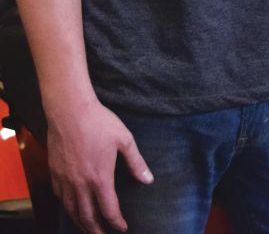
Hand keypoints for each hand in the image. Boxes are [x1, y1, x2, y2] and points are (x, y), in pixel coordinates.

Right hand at [45, 97, 151, 233]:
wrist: (70, 111)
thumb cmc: (100, 123)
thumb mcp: (125, 140)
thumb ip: (136, 162)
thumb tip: (148, 179)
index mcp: (100, 178)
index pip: (108, 210)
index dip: (116, 222)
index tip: (122, 228)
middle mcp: (80, 184)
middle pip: (87, 217)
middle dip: (96, 230)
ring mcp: (65, 180)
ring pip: (71, 210)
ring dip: (80, 222)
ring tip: (88, 228)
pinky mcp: (55, 173)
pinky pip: (60, 198)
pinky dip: (67, 208)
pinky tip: (72, 207)